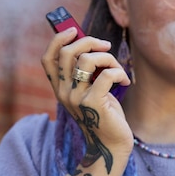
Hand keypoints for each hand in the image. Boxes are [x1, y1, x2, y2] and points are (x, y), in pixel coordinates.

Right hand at [41, 28, 133, 169]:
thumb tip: (94, 45)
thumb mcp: (92, 91)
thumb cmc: (105, 116)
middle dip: (90, 42)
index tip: (74, 30)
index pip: (48, 58)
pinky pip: (107, 74)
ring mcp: (76, 99)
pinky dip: (119, 72)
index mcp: (60, 89)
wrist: (111, 146)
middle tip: (106, 46)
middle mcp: (64, 93)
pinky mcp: (93, 104)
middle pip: (68, 53)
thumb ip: (87, 73)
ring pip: (88, 60)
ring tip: (118, 69)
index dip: (58, 40)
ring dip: (108, 58)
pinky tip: (126, 82)